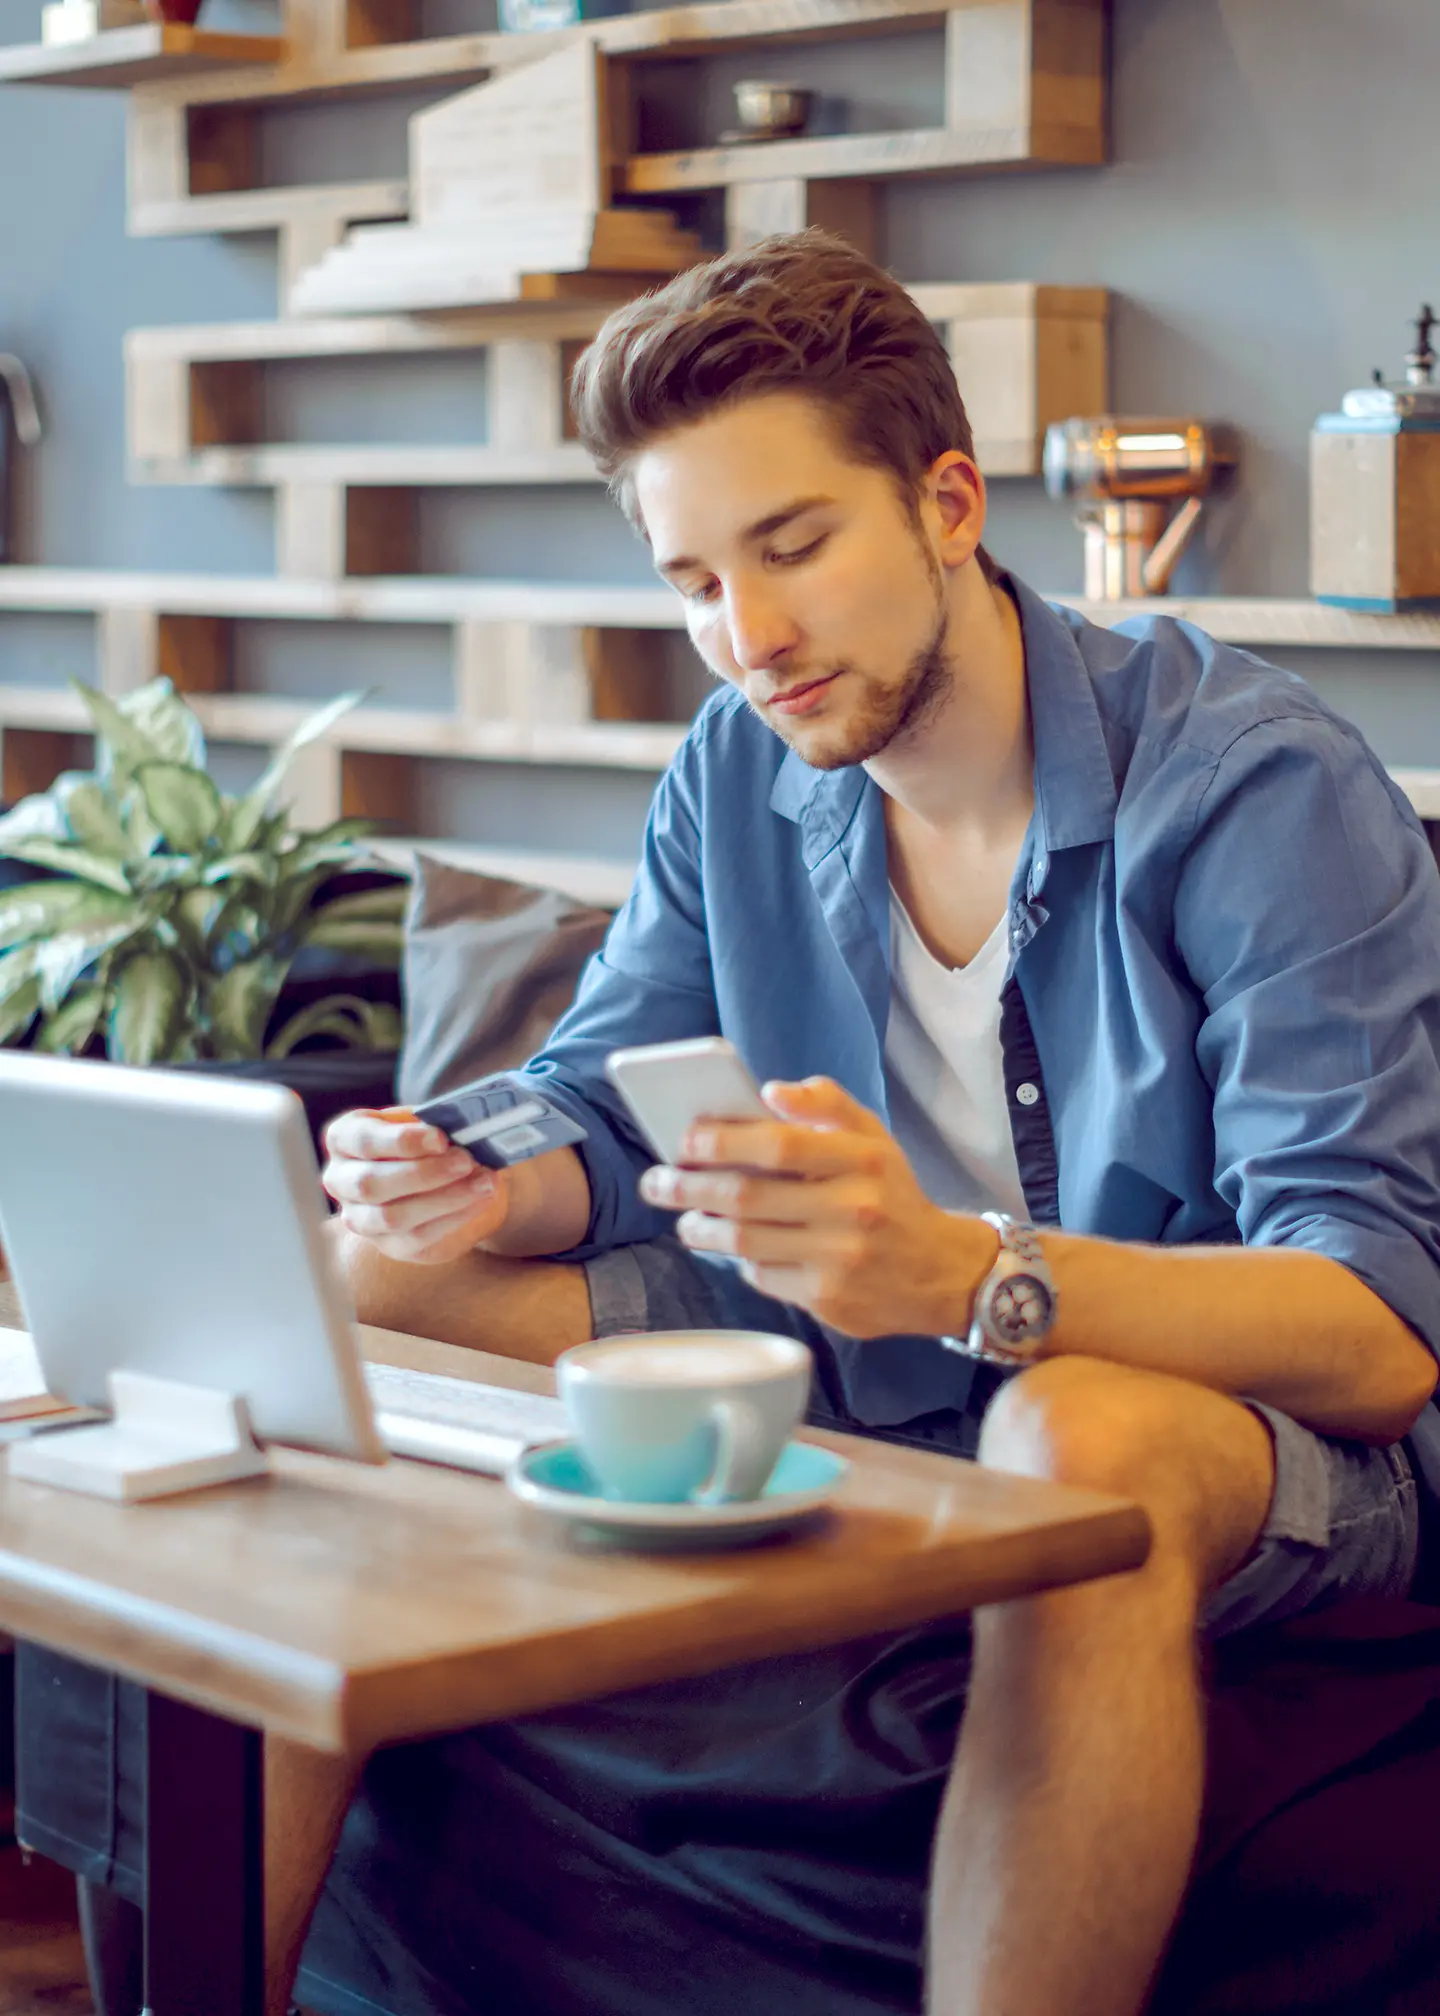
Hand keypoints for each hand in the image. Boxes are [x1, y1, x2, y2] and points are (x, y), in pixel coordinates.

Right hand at [321, 1105, 510, 1265]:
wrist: (447, 1175)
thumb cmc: (430, 1139)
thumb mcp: (426, 1122)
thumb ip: (435, 1123)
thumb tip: (461, 1127)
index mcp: (344, 1139)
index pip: (362, 1140)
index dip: (401, 1140)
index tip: (441, 1138)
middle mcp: (341, 1181)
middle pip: (371, 1184)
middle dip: (424, 1172)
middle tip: (466, 1161)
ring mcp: (362, 1218)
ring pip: (393, 1216)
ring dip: (445, 1198)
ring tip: (484, 1182)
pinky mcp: (392, 1245)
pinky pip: (419, 1236)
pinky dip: (455, 1216)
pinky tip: (481, 1199)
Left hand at [638, 1077, 994, 1336]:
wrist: (941, 1272)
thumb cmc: (892, 1196)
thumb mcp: (874, 1138)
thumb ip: (826, 1104)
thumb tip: (772, 1090)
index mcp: (861, 1160)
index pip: (779, 1144)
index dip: (723, 1140)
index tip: (685, 1139)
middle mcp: (852, 1209)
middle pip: (749, 1196)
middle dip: (690, 1186)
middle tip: (657, 1180)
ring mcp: (839, 1259)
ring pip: (746, 1241)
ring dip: (701, 1228)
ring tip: (683, 1218)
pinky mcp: (828, 1301)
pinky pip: (764, 1276)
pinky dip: (741, 1260)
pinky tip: (731, 1248)